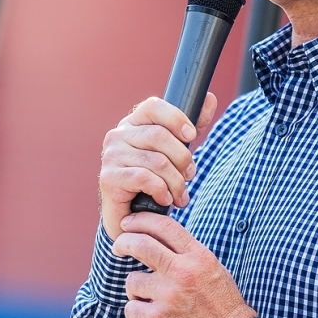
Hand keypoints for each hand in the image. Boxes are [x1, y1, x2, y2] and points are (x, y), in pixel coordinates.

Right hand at [98, 94, 219, 240]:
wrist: (131, 218)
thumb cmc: (153, 182)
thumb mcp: (175, 153)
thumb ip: (190, 129)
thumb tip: (209, 99)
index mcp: (133, 124)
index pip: (153, 106)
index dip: (176, 118)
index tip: (191, 135)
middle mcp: (118, 135)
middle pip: (159, 135)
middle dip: (183, 158)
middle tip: (190, 175)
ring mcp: (111, 156)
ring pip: (156, 161)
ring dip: (176, 182)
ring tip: (180, 196)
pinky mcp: (109, 178)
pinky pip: (144, 178)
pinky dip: (161, 191)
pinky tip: (165, 199)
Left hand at [114, 210, 251, 317]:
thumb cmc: (224, 307)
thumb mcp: (213, 270)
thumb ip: (189, 254)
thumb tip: (160, 239)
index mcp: (199, 257)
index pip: (164, 226)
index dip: (141, 220)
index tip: (130, 223)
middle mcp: (182, 273)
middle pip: (139, 245)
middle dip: (123, 243)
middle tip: (119, 248)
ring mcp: (168, 297)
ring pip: (132, 281)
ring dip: (137, 290)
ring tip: (151, 300)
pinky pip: (130, 309)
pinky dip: (137, 313)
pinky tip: (151, 317)